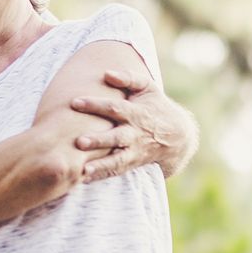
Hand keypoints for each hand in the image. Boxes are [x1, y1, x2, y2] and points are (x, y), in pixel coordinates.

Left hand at [69, 70, 183, 180]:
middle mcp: (135, 133)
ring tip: (84, 169)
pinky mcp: (133, 163)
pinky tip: (83, 179)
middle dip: (99, 140)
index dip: (95, 104)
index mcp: (136, 113)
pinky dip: (102, 175)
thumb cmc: (154, 105)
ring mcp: (135, 151)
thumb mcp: (147, 87)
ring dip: (101, 165)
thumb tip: (107, 73)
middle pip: (116, 137)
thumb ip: (128, 78)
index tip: (74, 102)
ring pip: (118, 159)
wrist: (177, 136)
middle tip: (79, 142)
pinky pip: (117, 171)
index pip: (115, 108)